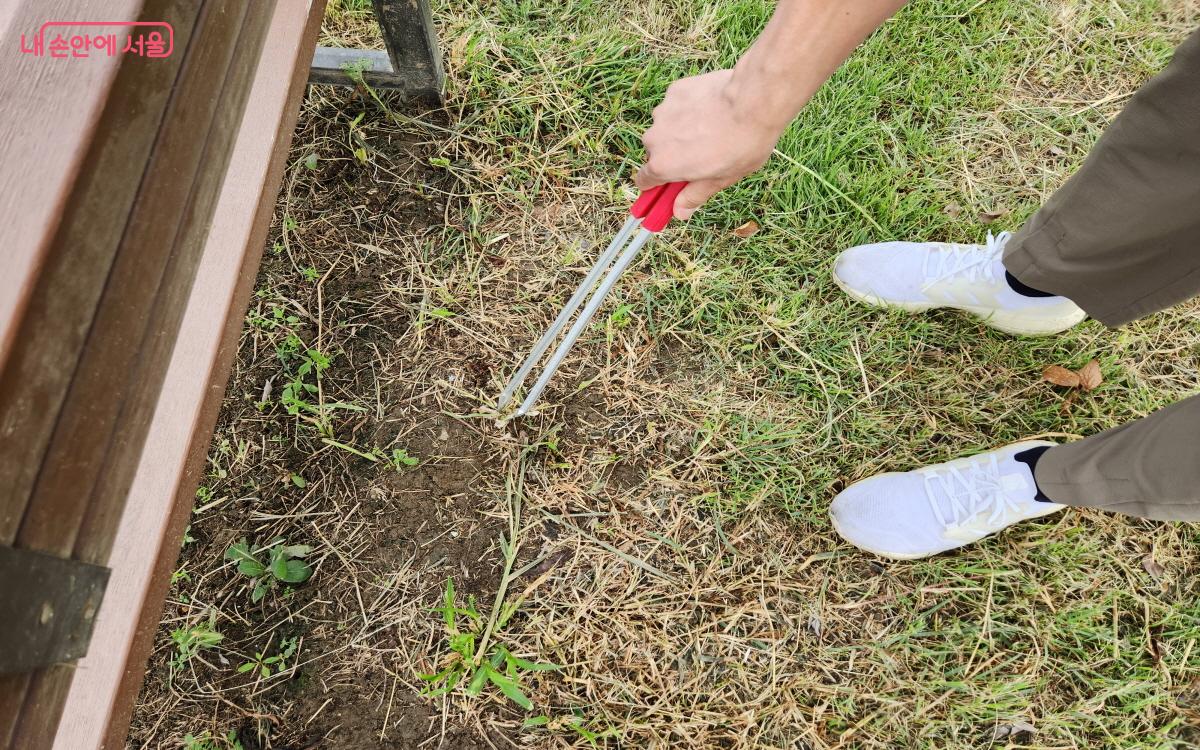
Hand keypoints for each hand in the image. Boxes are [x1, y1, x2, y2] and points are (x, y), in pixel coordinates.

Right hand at [636, 69, 784, 219]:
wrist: (753, 100)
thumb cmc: (741, 143)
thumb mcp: (721, 179)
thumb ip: (695, 196)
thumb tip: (679, 212)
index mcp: (663, 165)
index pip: (643, 181)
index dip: (655, 186)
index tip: (667, 186)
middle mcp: (655, 139)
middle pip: (656, 153)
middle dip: (673, 156)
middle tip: (700, 156)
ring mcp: (663, 112)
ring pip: (666, 128)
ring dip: (680, 131)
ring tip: (710, 129)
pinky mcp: (674, 92)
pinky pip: (676, 107)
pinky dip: (687, 110)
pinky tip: (710, 110)